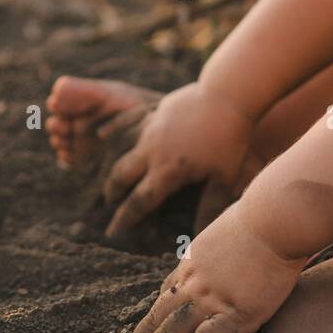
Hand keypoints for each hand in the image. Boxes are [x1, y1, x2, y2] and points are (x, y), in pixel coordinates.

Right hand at [101, 84, 253, 238]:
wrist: (228, 94)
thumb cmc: (230, 138)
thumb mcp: (224, 177)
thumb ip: (209, 207)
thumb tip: (201, 237)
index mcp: (168, 170)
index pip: (140, 201)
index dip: (125, 219)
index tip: (113, 232)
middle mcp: (152, 150)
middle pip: (122, 175)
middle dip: (113, 191)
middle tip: (110, 201)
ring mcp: (151, 127)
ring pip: (121, 148)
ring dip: (112, 163)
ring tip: (110, 173)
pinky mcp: (155, 110)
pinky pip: (127, 121)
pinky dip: (113, 129)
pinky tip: (102, 133)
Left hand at [126, 201, 304, 332]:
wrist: (277, 219)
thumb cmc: (265, 215)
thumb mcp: (231, 226)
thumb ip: (225, 244)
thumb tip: (236, 242)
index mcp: (194, 261)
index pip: (167, 292)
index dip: (157, 314)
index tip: (149, 330)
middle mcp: (194, 281)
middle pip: (158, 314)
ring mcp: (210, 298)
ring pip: (169, 332)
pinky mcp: (233, 312)